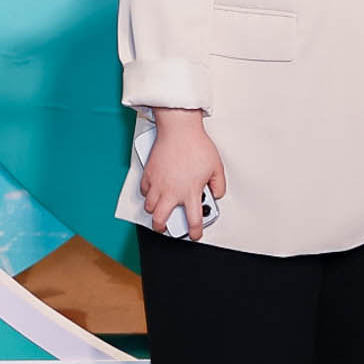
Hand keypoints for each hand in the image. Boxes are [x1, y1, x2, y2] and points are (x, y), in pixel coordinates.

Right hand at [140, 109, 228, 238]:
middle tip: (165, 227)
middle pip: (160, 220)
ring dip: (154, 210)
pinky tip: (154, 191)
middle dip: (162, 228)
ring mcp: (158, 184)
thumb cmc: (196, 145)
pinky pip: (144, 190)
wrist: (179, 129)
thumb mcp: (216, 167)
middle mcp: (171, 192)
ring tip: (159, 208)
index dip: (195, 232)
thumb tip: (216, 194)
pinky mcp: (149, 174)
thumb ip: (219, 185)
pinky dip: (148, 194)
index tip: (195, 234)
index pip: (193, 221)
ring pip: (149, 207)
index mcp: (190, 192)